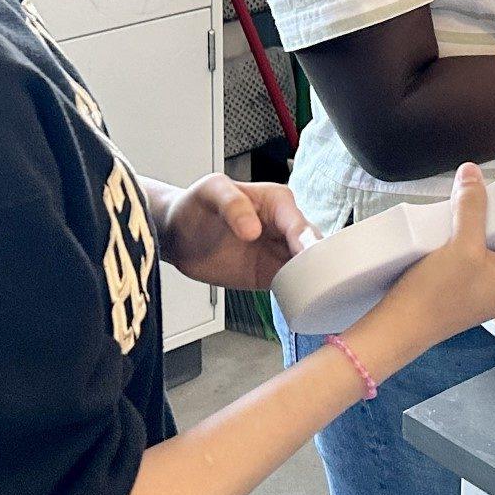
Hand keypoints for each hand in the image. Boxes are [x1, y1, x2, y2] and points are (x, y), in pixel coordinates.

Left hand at [150, 175, 318, 289]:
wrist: (177, 235)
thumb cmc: (195, 206)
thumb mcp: (210, 191)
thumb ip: (232, 203)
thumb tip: (253, 230)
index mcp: (278, 201)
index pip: (298, 224)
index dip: (305, 242)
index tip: (307, 259)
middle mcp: (284, 227)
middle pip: (311, 248)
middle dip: (317, 265)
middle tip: (317, 283)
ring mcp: (278, 253)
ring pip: (306, 268)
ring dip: (311, 282)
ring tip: (313, 297)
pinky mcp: (269, 275)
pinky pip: (291, 286)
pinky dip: (298, 294)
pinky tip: (301, 304)